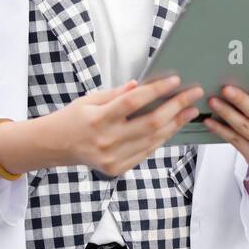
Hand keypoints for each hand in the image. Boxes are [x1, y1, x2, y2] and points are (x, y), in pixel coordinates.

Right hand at [48, 74, 203, 177]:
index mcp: (98, 119)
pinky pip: (146, 152)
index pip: (133, 102)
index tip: (176, 80)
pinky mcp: (117, 169)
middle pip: (151, 123)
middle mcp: (106, 140)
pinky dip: (162, 138)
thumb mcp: (90, 100)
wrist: (54, 146)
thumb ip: (116, 93)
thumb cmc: (73, 118)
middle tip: (194, 95)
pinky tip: (173, 126)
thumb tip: (142, 84)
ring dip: (175, 124)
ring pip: (153, 140)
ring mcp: (112, 158)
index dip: (157, 90)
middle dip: (177, 107)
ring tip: (191, 110)